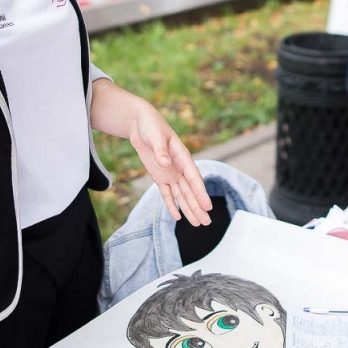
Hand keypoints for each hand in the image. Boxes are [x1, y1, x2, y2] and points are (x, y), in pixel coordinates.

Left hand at [129, 105, 213, 225]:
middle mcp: (179, 168)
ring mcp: (170, 173)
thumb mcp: (156, 135)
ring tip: (198, 223)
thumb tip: (165, 162)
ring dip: (189, 209)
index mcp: (182, 157)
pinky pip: (167, 193)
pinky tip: (178, 216)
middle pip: (190, 191)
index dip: (201, 193)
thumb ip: (161, 149)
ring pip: (181, 195)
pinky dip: (172, 205)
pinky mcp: (159, 176)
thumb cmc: (151, 126)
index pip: (194, 178)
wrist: (140, 123)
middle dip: (198, 207)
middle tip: (207, 223)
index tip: (207, 206)